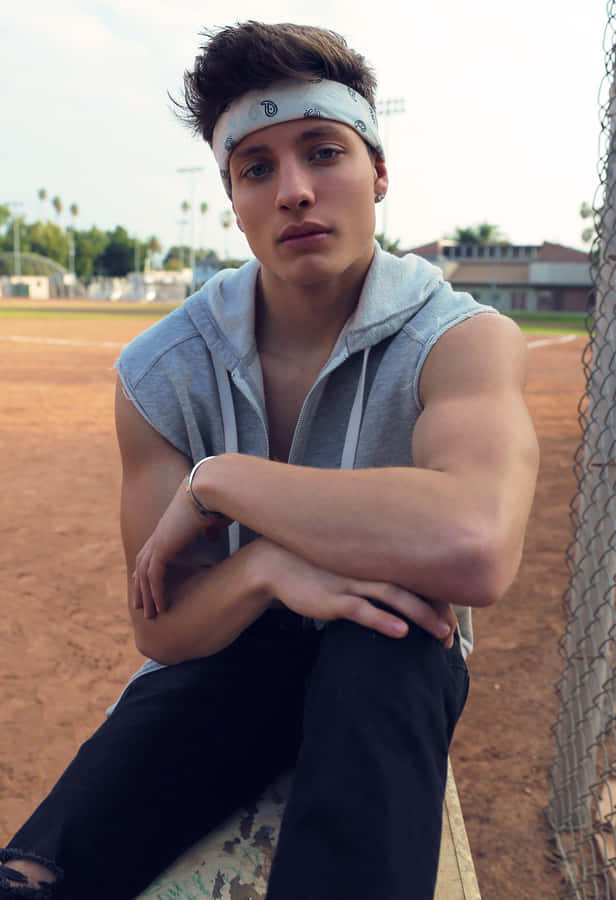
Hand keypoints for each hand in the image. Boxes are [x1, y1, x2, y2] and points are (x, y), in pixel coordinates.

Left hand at [132, 477, 230, 618]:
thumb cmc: (217, 501)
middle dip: (139, 587)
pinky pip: (155, 576)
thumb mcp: (214, 520)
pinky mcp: (163, 547)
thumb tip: (212, 539)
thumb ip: (210, 530)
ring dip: (147, 596)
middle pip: (141, 565)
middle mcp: (160, 534)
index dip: (148, 570)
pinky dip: (156, 593)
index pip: (151, 552)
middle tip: (139, 606)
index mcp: (169, 527)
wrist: (210, 489)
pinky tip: (161, 607)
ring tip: (150, 615)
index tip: (146, 585)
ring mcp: (159, 541)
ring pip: (145, 575)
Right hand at [261, 541, 456, 644]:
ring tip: (441, 634)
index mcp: (377, 559)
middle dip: (438, 610)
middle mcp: (369, 566)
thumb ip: (373, 575)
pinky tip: (401, 631)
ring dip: (421, 615)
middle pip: (414, 585)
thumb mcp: (349, 565)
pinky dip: (383, 619)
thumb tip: (398, 595)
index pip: (418, 576)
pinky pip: (362, 609)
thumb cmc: (318, 568)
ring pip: (395, 596)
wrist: (275, 563)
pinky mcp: (333, 598)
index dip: (439, 598)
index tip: (452, 623)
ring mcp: (352, 581)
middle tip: (453, 635)